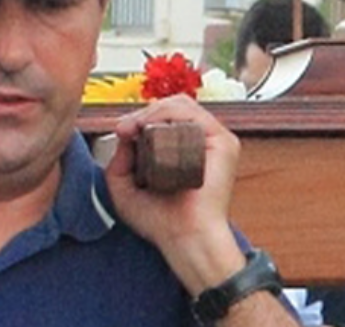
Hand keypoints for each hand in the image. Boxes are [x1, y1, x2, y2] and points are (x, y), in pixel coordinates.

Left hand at [104, 95, 245, 293]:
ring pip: (183, 105)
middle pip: (175, 106)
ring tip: (135, 127)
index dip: (142, 117)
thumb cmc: (162, 222)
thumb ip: (120, 162)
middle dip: (144, 112)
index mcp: (188, 149)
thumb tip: (124, 135)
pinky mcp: (224, 143)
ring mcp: (216, 140)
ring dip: (154, 111)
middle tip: (124, 128)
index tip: (122, 130)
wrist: (185, 238)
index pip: (168, 117)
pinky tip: (151, 126)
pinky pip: (196, 115)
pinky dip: (169, 114)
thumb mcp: (126, 189)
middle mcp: (204, 141)